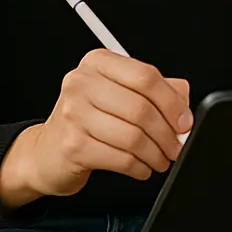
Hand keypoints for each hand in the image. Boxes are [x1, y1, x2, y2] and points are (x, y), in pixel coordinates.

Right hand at [24, 49, 191, 197]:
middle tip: (176, 145)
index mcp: (97, 63)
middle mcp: (81, 83)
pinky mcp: (73, 146)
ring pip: (133, 137)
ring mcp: (74, 114)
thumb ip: (154, 91)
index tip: (184, 120)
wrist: (47, 151)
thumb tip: (183, 100)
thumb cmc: (88, 119)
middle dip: (167, 133)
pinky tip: (141, 167)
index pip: (145, 76)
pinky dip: (140, 168)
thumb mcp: (119, 94)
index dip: (172, 102)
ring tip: (159, 159)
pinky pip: (121, 159)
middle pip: (141, 108)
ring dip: (156, 154)